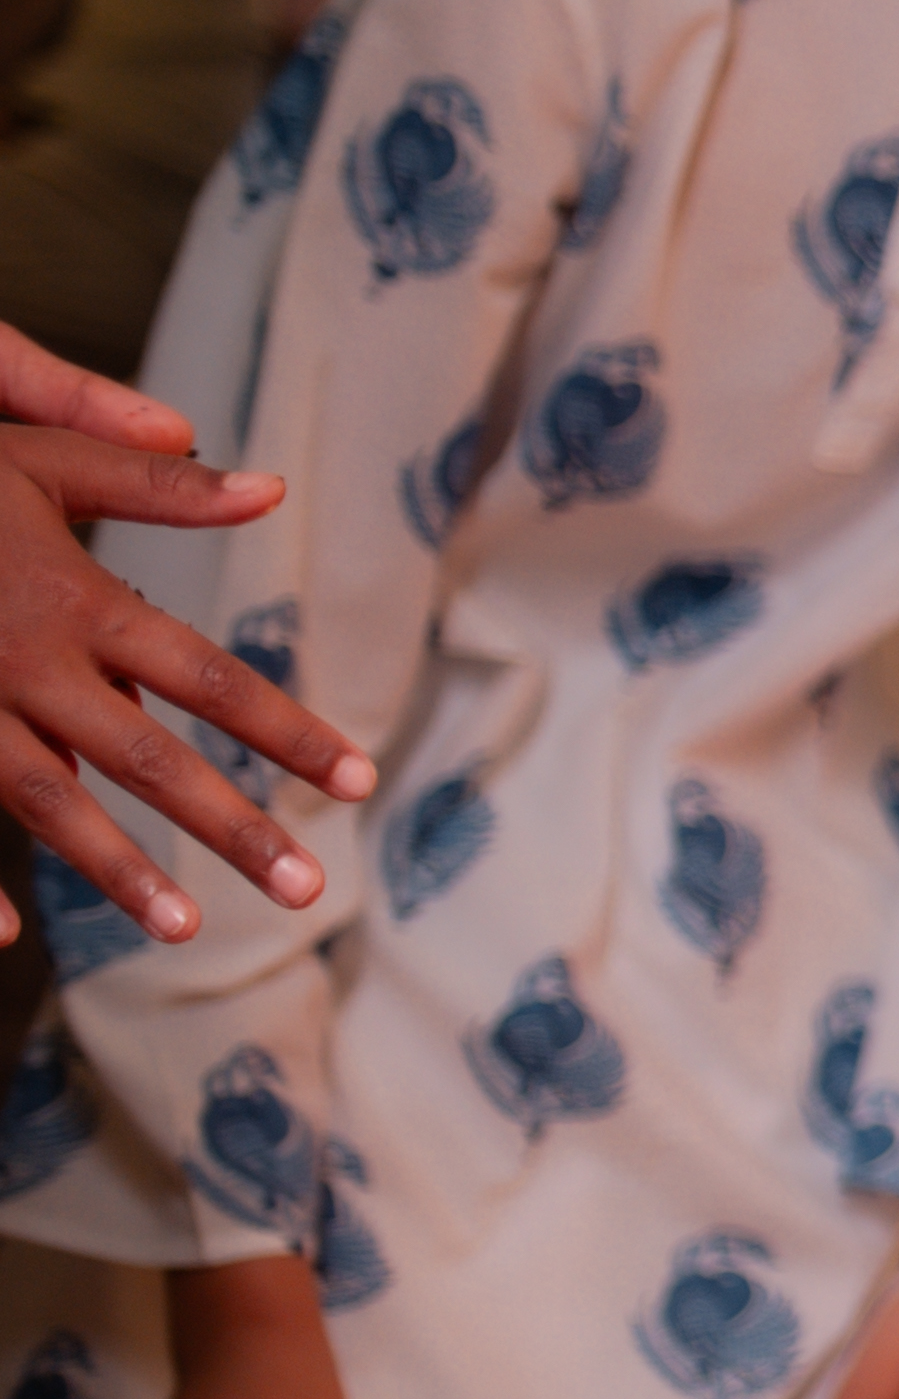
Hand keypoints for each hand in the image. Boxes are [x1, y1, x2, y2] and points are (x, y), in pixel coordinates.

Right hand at [0, 413, 361, 942]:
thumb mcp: (42, 462)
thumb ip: (154, 487)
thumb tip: (269, 488)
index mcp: (77, 601)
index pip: (208, 677)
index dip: (289, 729)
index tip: (363, 778)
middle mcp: (28, 663)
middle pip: (146, 757)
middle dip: (229, 825)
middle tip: (307, 888)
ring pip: (47, 801)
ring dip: (115, 869)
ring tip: (185, 931)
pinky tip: (1, 936)